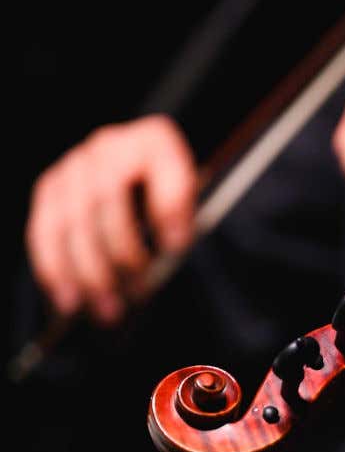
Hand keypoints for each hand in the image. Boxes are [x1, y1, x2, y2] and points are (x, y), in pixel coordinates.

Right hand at [25, 114, 197, 323]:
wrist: (139, 166)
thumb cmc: (170, 191)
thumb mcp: (192, 197)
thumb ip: (185, 216)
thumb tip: (172, 247)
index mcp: (155, 141)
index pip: (163, 171)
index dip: (169, 209)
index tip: (178, 246)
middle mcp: (109, 146)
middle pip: (107, 199)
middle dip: (122, 253)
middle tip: (139, 293)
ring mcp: (74, 167)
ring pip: (72, 221)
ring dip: (88, 272)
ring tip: (107, 310)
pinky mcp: (50, 190)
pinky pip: (44, 232)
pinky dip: (56, 270)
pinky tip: (69, 301)